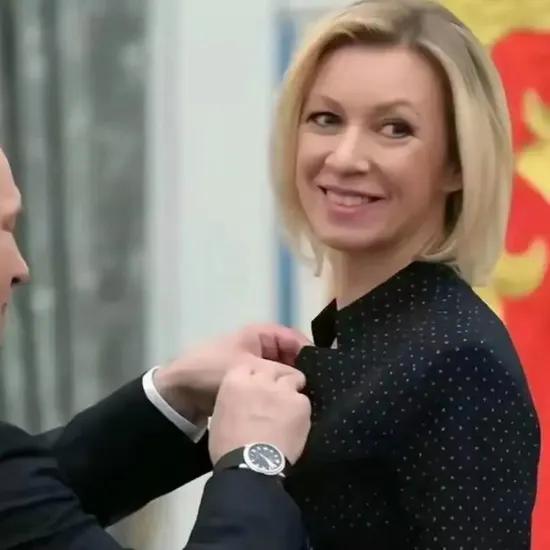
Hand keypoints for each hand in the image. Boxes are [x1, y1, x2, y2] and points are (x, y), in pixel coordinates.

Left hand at [153, 324, 309, 422]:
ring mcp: (254, 363)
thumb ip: (279, 374)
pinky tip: (289, 404)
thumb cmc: (213, 370)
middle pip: (289, 355)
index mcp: (259, 334)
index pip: (293, 338)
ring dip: (290, 382)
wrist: (180, 390)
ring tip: (307, 398)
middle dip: (301, 369)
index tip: (323, 371)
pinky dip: (278, 390)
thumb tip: (303, 381)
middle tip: (318, 388)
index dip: (308, 352)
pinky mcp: (249, 381)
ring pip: (280, 371)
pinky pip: (270, 383)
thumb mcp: (248, 370)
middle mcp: (259, 345)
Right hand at [208, 357, 310, 464]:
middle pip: (273, 369)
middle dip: (275, 380)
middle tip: (276, 397)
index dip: (255, 378)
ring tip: (290, 407)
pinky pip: (304, 400)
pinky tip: (296, 424)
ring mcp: (282, 390)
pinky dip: (301, 411)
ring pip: (293, 379)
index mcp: (236, 380)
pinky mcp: (300, 403)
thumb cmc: (228, 446)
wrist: (249, 466)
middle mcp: (260, 379)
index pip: (249, 367)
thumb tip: (244, 402)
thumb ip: (234, 399)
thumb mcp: (221, 415)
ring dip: (291, 390)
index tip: (257, 388)